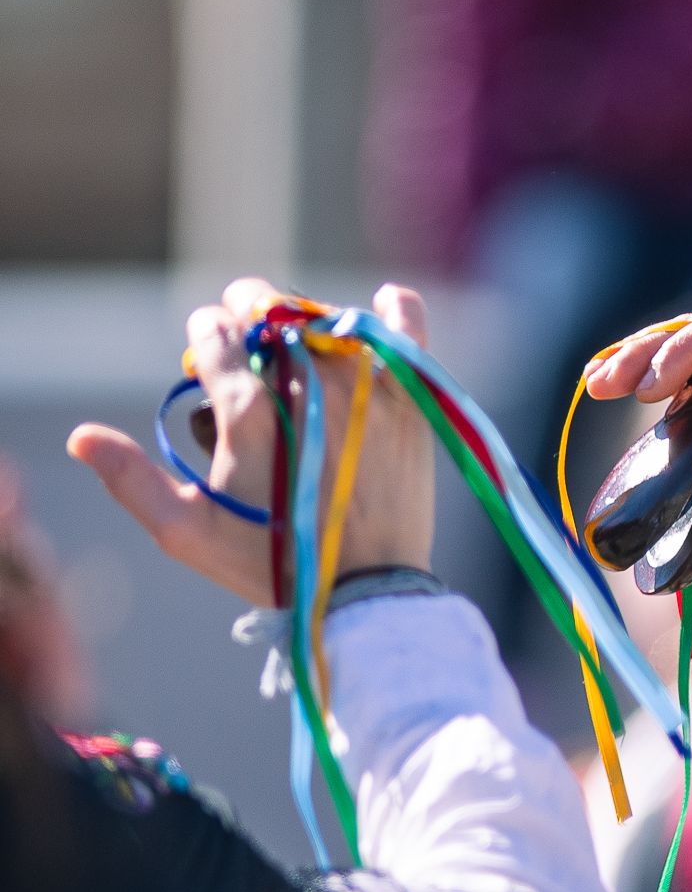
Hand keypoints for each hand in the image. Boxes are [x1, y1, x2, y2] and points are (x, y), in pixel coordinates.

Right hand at [68, 281, 438, 606]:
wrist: (364, 591)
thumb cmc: (268, 563)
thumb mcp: (187, 532)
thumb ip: (131, 480)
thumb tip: (81, 437)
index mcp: (249, 415)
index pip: (217, 334)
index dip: (205, 332)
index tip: (205, 347)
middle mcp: (310, 391)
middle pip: (272, 314)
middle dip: (249, 314)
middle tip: (248, 337)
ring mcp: (365, 392)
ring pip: (329, 320)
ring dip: (307, 322)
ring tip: (298, 346)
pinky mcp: (411, 403)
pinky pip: (408, 335)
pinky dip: (397, 312)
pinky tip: (386, 299)